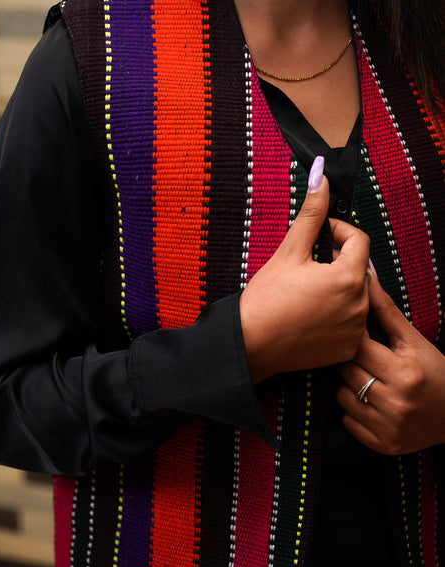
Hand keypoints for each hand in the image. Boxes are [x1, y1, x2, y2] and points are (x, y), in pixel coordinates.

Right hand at [239, 161, 370, 383]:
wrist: (250, 344)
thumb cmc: (265, 299)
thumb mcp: (289, 251)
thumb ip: (311, 214)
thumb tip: (320, 175)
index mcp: (348, 276)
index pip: (359, 240)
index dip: (338, 232)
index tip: (319, 237)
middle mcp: (359, 304)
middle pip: (359, 269)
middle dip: (337, 262)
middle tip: (308, 267)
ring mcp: (355, 330)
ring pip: (356, 296)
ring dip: (339, 288)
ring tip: (308, 293)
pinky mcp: (348, 348)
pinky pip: (352, 323)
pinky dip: (338, 316)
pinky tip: (312, 315)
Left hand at [337, 274, 444, 454]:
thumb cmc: (436, 372)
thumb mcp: (415, 341)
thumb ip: (386, 311)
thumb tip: (365, 278)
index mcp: (405, 372)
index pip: (358, 349)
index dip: (358, 343)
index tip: (363, 341)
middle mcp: (396, 402)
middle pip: (347, 372)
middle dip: (355, 365)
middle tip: (373, 364)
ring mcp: (389, 427)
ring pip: (343, 397)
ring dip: (352, 388)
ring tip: (374, 384)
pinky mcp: (383, 446)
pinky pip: (348, 422)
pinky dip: (355, 413)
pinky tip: (375, 406)